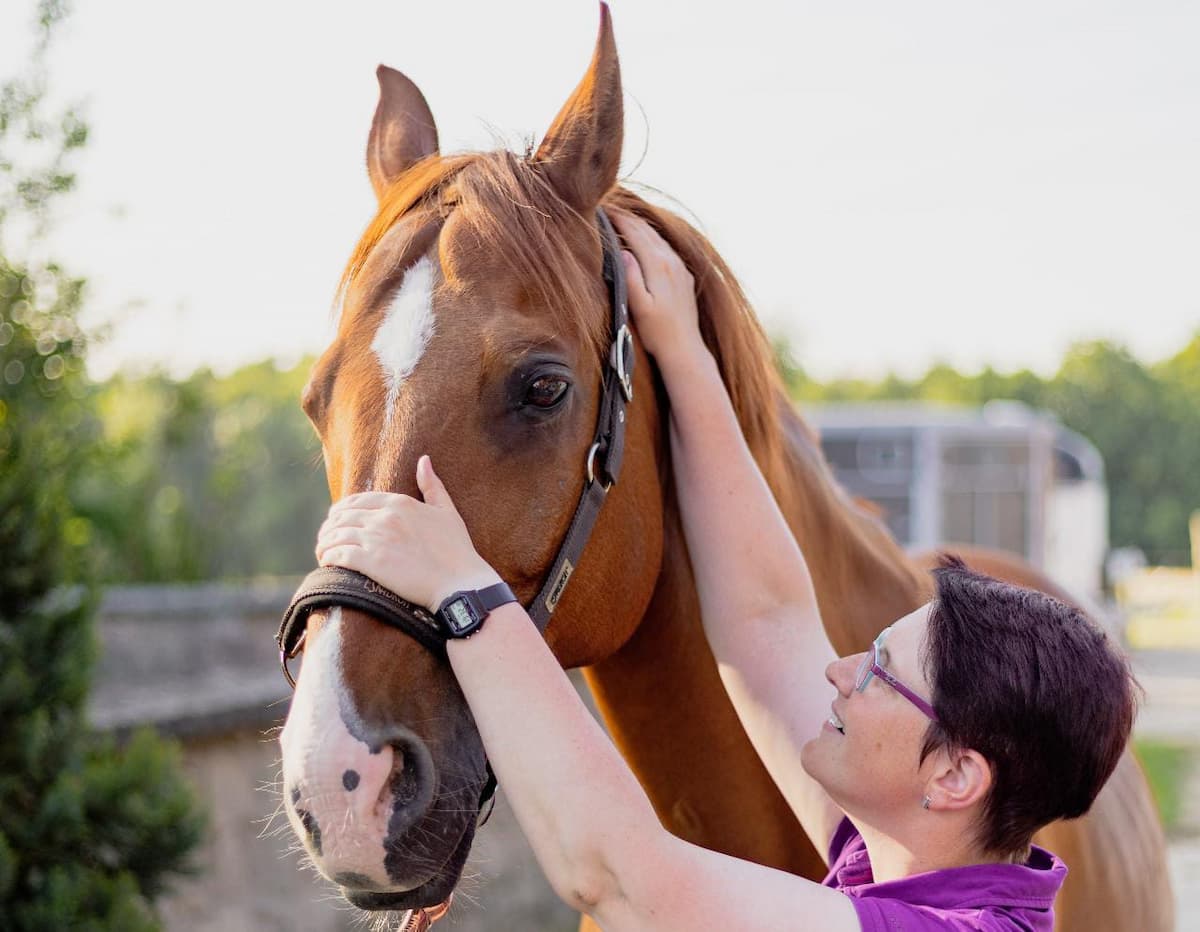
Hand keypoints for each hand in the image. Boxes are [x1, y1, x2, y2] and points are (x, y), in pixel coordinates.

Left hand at [315, 455, 500, 611]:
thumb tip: (424, 460)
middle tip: (326, 539)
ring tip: (322, 552)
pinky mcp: (372, 562)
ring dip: (324, 543)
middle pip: (341, 516)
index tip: (336, 521)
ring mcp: (377, 539)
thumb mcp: (447, 511)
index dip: (341, 510)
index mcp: (400, 503)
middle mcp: (385, 517)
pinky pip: (339, 554)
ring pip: (336, 535)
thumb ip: (432, 485)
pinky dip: (328, 557)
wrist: (460, 583)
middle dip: (329, 527)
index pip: (357, 500)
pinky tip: (327, 563)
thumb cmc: (457, 550)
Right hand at [610, 210, 707, 373]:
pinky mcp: (684, 276)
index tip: (602, 208)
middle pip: (647, 230)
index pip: (635, 232)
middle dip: (628, 217)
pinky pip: (666, 248)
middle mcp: (671, 261)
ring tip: (623, 219)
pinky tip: (645, 240)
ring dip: (640, 226)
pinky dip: (652, 239)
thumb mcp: (639, 307)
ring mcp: (680, 267)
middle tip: (609, 208)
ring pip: (658, 237)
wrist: (684, 347)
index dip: (618, 219)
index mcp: (658, 265)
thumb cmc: (657, 331)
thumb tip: (622, 251)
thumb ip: (630, 277)